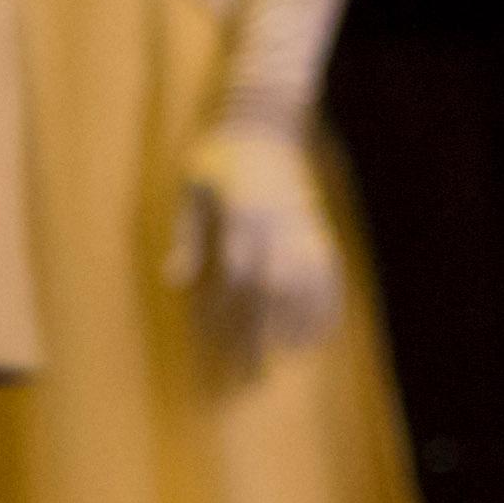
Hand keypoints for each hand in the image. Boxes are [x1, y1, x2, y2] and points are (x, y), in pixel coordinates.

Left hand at [167, 118, 347, 374]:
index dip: (223, 317)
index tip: (210, 349)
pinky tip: (317, 332)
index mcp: (242, 217)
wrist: (266, 123)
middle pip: (269, 295)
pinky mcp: (319, 228)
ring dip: (293, 327)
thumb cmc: (219, 156)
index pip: (233, 280)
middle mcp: (276, 227)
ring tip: (283, 359)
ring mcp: (302, 228)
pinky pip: (328, 274)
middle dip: (257, 339)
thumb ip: (187, 236)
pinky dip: (326, 304)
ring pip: (303, 288)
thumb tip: (175, 282)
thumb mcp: (192, 189)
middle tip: (247, 379)